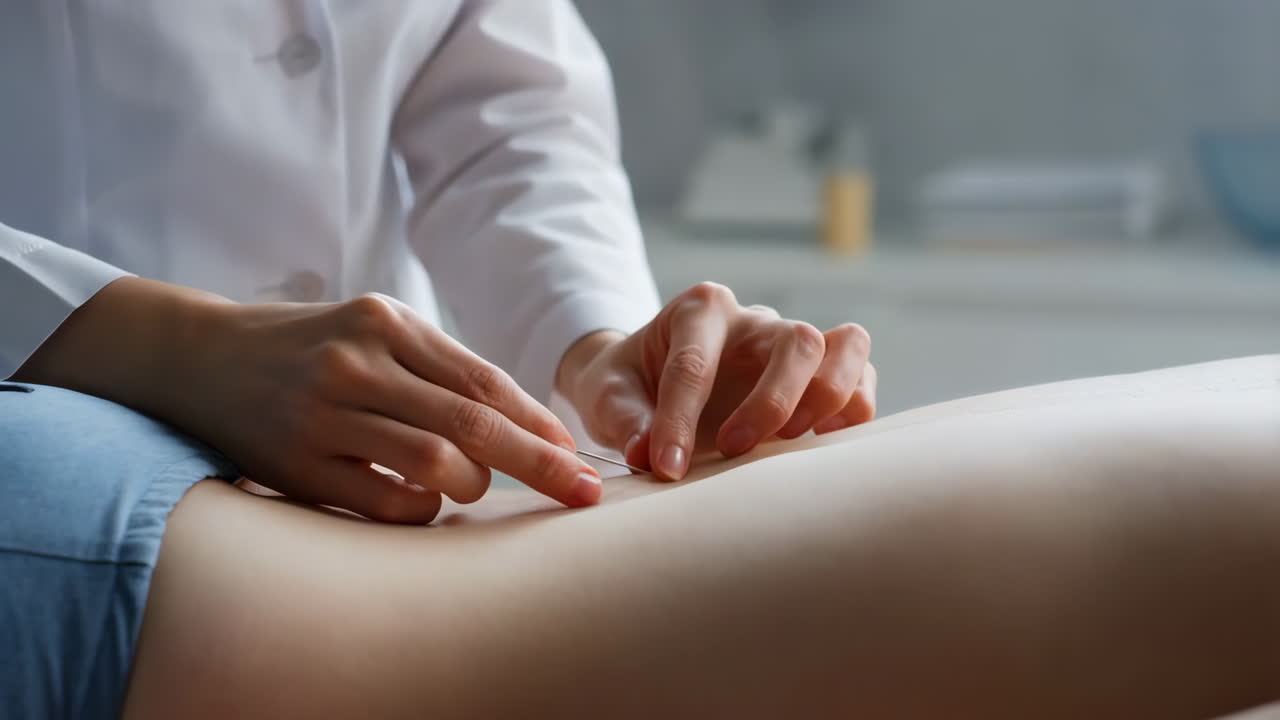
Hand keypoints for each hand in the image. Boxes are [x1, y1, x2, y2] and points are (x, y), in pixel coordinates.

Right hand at [18, 278, 602, 522]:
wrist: (199, 357)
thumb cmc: (309, 346)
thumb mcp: (373, 331)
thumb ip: (439, 367)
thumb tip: (525, 423)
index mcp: (388, 322)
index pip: (483, 380)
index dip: (539, 422)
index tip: (577, 455)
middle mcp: (360, 363)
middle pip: (474, 424)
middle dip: (540, 463)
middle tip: (584, 492)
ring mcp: (326, 413)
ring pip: (436, 464)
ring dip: (473, 486)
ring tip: (473, 486)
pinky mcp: (299, 462)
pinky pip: (386, 501)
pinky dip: (420, 508)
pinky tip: (421, 499)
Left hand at [560, 282, 876, 479]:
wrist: (645, 384)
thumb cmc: (628, 386)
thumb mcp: (607, 396)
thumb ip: (624, 420)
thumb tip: (647, 454)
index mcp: (698, 310)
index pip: (697, 361)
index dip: (679, 418)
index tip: (666, 468)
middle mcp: (753, 321)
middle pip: (796, 341)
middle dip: (772, 402)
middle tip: (734, 449)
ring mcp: (790, 344)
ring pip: (844, 347)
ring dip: (828, 398)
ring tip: (791, 443)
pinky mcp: (819, 373)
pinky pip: (862, 375)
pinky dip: (855, 408)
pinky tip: (823, 443)